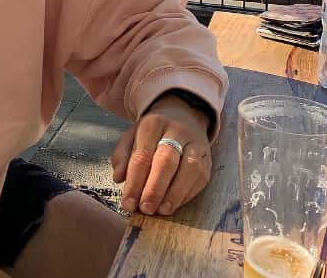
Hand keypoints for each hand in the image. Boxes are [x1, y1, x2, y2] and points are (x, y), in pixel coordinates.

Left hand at [111, 94, 211, 216]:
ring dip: (174, 194)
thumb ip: (122, 156)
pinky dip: (186, 195)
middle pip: (166, 161)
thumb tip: (118, 178)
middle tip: (145, 208)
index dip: (134, 182)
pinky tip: (174, 204)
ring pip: (188, 170)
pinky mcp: (207, 159)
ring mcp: (195, 145)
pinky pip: (200, 178)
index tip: (128, 204)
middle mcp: (176, 131)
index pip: (142, 155)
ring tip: (161, 210)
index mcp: (152, 124)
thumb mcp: (132, 136)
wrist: (183, 116)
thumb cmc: (152, 132)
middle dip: (154, 188)